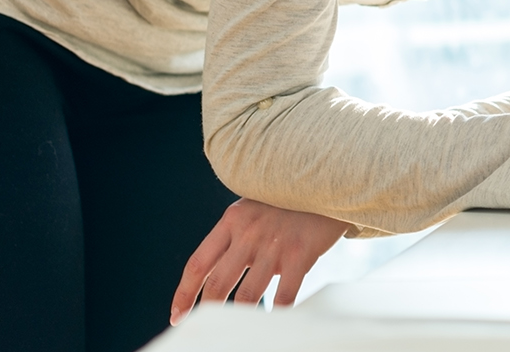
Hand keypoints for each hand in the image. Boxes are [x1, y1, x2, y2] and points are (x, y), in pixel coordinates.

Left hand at [170, 199, 350, 323]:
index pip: (198, 264)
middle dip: (208, 310)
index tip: (178, 315)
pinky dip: (277, 312)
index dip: (184, 294)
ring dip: (240, 316)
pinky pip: (284, 294)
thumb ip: (235, 237)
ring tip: (238, 328)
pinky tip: (274, 320)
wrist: (331, 180)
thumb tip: (217, 277)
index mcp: (232, 220)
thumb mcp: (254, 209)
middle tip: (205, 326)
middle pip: (218, 283)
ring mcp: (274, 244)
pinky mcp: (300, 253)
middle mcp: (249, 233)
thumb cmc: (289, 201)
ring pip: (248, 295)